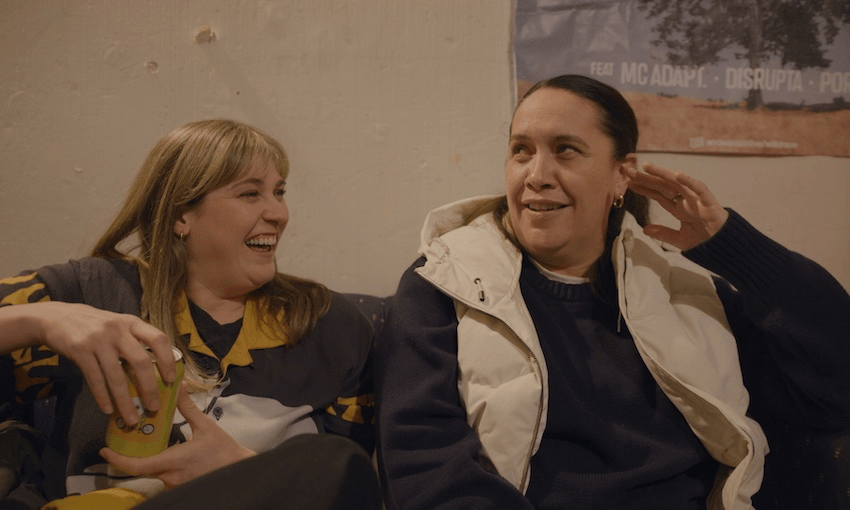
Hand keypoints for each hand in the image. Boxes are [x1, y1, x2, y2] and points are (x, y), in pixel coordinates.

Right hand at [25, 302, 174, 424]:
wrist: (58, 317)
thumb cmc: (96, 325)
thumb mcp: (119, 325)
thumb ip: (135, 341)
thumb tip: (157, 369)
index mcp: (132, 323)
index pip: (158, 339)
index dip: (167, 359)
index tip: (171, 379)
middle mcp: (118, 330)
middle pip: (140, 361)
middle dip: (149, 387)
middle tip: (154, 406)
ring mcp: (98, 340)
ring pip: (116, 375)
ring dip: (126, 400)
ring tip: (132, 418)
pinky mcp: (80, 350)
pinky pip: (95, 379)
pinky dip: (102, 397)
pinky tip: (108, 410)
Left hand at [100, 382, 254, 487]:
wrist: (239, 470)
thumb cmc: (224, 450)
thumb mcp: (205, 426)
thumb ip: (188, 408)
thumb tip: (179, 386)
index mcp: (172, 462)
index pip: (137, 466)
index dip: (117, 460)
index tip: (104, 451)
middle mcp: (169, 477)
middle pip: (140, 468)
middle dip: (129, 455)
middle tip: (123, 439)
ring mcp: (174, 484)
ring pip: (152, 472)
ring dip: (146, 458)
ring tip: (143, 442)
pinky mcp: (179, 485)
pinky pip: (163, 475)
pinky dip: (158, 464)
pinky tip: (162, 451)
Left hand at [627, 162, 728, 250]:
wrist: (725, 248)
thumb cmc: (705, 241)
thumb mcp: (679, 239)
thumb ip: (664, 233)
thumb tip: (644, 229)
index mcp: (679, 208)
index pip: (658, 195)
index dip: (644, 188)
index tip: (629, 182)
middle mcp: (686, 201)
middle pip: (663, 186)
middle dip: (646, 178)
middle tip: (628, 170)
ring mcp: (697, 200)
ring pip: (678, 183)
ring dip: (662, 174)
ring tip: (647, 166)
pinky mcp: (710, 203)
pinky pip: (700, 189)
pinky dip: (690, 182)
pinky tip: (678, 175)